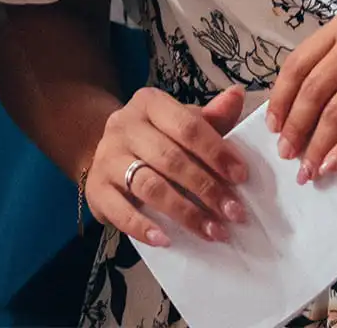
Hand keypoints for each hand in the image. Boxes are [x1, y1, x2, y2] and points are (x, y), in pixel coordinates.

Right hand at [84, 85, 247, 247]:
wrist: (109, 154)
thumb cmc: (156, 138)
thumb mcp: (180, 123)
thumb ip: (210, 118)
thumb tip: (237, 96)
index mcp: (149, 103)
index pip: (186, 125)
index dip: (216, 152)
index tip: (241, 177)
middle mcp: (124, 125)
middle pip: (170, 158)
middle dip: (206, 188)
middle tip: (233, 213)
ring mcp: (107, 156)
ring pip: (149, 185)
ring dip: (185, 212)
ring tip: (213, 231)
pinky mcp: (95, 188)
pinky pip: (120, 210)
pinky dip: (143, 227)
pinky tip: (166, 240)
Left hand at [265, 11, 336, 181]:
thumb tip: (297, 109)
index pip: (298, 62)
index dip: (281, 97)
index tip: (272, 124)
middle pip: (312, 88)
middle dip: (295, 126)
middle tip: (286, 153)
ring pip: (335, 111)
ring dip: (317, 144)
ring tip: (308, 168)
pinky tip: (334, 166)